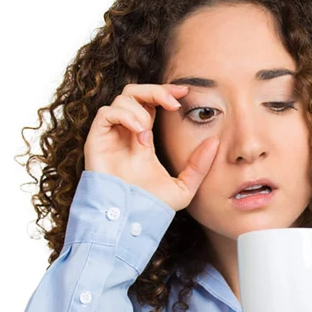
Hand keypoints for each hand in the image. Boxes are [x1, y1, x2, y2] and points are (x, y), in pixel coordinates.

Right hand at [83, 83, 218, 210]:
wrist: (128, 220)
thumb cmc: (150, 206)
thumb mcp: (183, 187)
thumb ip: (199, 166)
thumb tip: (214, 142)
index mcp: (143, 137)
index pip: (151, 103)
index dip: (165, 92)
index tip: (184, 92)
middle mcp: (126, 132)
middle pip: (135, 93)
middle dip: (155, 90)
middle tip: (173, 101)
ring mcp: (111, 136)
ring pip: (121, 100)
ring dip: (140, 108)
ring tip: (148, 130)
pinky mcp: (97, 141)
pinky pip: (106, 113)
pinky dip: (124, 115)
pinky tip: (139, 132)